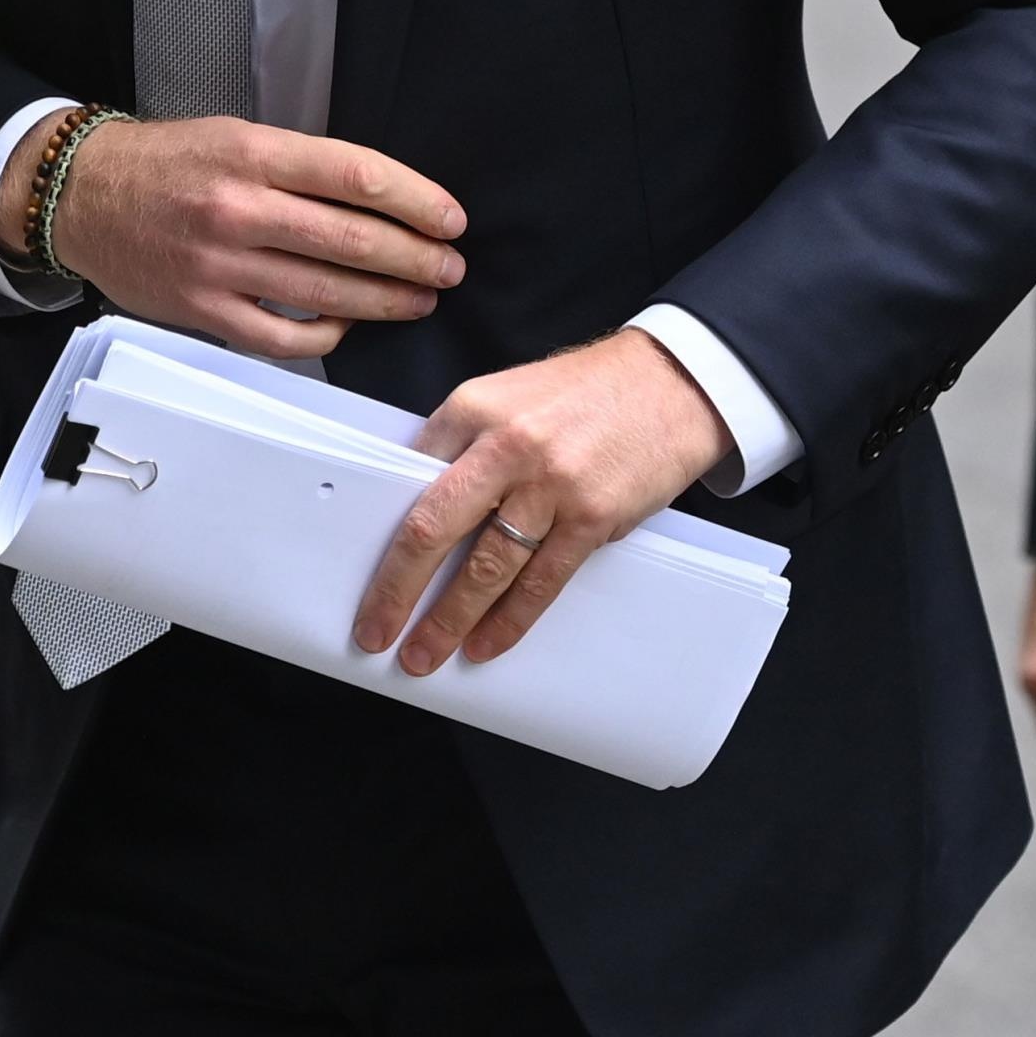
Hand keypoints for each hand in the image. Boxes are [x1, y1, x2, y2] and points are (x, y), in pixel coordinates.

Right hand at [0, 114, 465, 362]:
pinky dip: (325, 337)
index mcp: (255, 153)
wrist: (83, 196)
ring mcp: (221, 266)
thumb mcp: (236, 136)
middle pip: (352, 240)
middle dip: (416, 259)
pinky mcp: (204, 312)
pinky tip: (348, 327)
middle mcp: (240, 209)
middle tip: (451, 269)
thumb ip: (300, 165)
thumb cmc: (169, 161)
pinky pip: (282, 338)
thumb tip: (378, 198)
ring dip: (386, 301)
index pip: (357, 176)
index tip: (451, 218)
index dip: (417, 200)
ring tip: (420, 300)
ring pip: (326, 294)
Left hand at [352, 327, 730, 674]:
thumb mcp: (510, 395)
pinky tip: (485, 644)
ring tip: (424, 653)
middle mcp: (505, 445)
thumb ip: (467, 443)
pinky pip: (540, 582)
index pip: (408, 478)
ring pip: (484, 568)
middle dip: (397, 590)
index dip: (383, 531)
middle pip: (433, 529)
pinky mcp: (591, 517)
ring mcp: (550, 484)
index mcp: (473, 407)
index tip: (365, 572)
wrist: (669, 383)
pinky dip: (509, 621)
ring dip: (448, 620)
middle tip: (374, 631)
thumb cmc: (586, 390)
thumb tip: (422, 501)